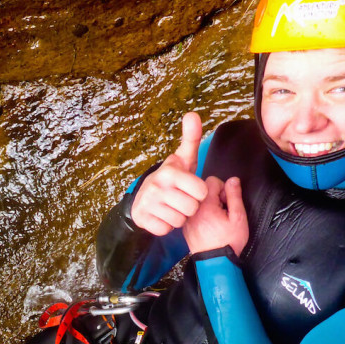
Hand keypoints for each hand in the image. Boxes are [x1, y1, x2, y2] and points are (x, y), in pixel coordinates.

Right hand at [130, 112, 207, 235]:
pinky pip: (166, 229)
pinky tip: (161, 217)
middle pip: (192, 208)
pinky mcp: (143, 219)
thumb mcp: (182, 159)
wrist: (143, 198)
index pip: (201, 192)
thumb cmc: (171, 179)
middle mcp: (157, 187)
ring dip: (178, 217)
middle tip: (180, 200)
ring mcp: (148, 204)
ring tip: (171, 208)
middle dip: (189, 207)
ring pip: (180, 220)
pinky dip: (165, 226)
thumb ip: (191, 138)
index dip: (198, 193)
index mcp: (170, 172)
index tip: (189, 189)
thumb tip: (192, 114)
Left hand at [182, 176, 247, 255]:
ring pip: (196, 201)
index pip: (211, 181)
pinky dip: (200, 214)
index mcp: (205, 206)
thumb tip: (233, 179)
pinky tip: (209, 225)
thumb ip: (235, 196)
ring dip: (207, 205)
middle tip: (223, 210)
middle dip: (215, 196)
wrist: (216, 263)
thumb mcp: (239, 217)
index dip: (223, 188)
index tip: (227, 201)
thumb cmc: (230, 241)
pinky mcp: (185, 227)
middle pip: (202, 190)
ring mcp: (186, 219)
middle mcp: (192, 210)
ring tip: (216, 219)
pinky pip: (192, 212)